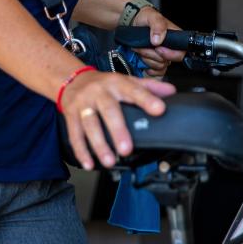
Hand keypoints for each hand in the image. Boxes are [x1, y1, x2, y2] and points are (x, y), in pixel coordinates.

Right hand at [61, 70, 175, 169]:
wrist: (72, 80)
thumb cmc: (104, 84)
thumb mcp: (126, 81)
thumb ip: (148, 88)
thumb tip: (171, 92)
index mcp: (117, 83)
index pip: (134, 90)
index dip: (147, 100)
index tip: (159, 110)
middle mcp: (99, 93)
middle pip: (109, 110)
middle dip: (118, 130)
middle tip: (126, 149)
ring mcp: (83, 104)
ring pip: (90, 125)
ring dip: (99, 145)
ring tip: (109, 161)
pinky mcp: (71, 116)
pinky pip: (74, 135)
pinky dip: (81, 151)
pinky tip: (89, 164)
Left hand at [132, 7, 184, 76]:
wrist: (132, 23)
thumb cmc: (145, 17)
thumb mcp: (152, 16)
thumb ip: (158, 25)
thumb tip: (159, 39)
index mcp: (176, 38)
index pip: (180, 53)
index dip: (169, 54)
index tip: (157, 48)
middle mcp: (171, 49)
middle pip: (167, 62)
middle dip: (152, 54)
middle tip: (143, 45)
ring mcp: (162, 57)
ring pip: (159, 67)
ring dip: (147, 59)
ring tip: (140, 49)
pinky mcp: (154, 63)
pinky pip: (156, 73)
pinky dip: (148, 68)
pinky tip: (142, 59)